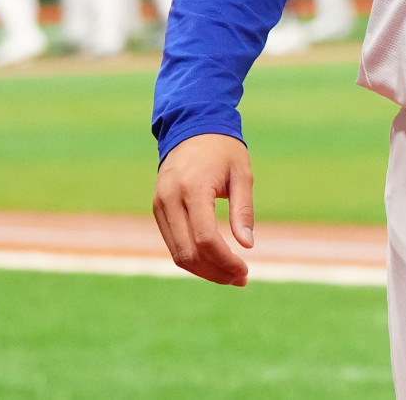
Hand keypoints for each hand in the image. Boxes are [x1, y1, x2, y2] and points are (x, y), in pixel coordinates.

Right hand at [153, 132, 255, 285]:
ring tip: (231, 275)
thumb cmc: (223, 150)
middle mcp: (169, 200)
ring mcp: (159, 206)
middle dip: (215, 271)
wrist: (191, 126)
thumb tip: (248, 245)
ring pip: (176, 253)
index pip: (205, 239)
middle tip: (241, 278)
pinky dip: (192, 257)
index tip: (245, 270)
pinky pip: (173, 243)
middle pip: (187, 253)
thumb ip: (244, 210)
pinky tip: (214, 261)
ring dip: (203, 270)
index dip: (224, 261)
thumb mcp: (242, 173)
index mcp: (193, 189)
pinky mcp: (157, 209)